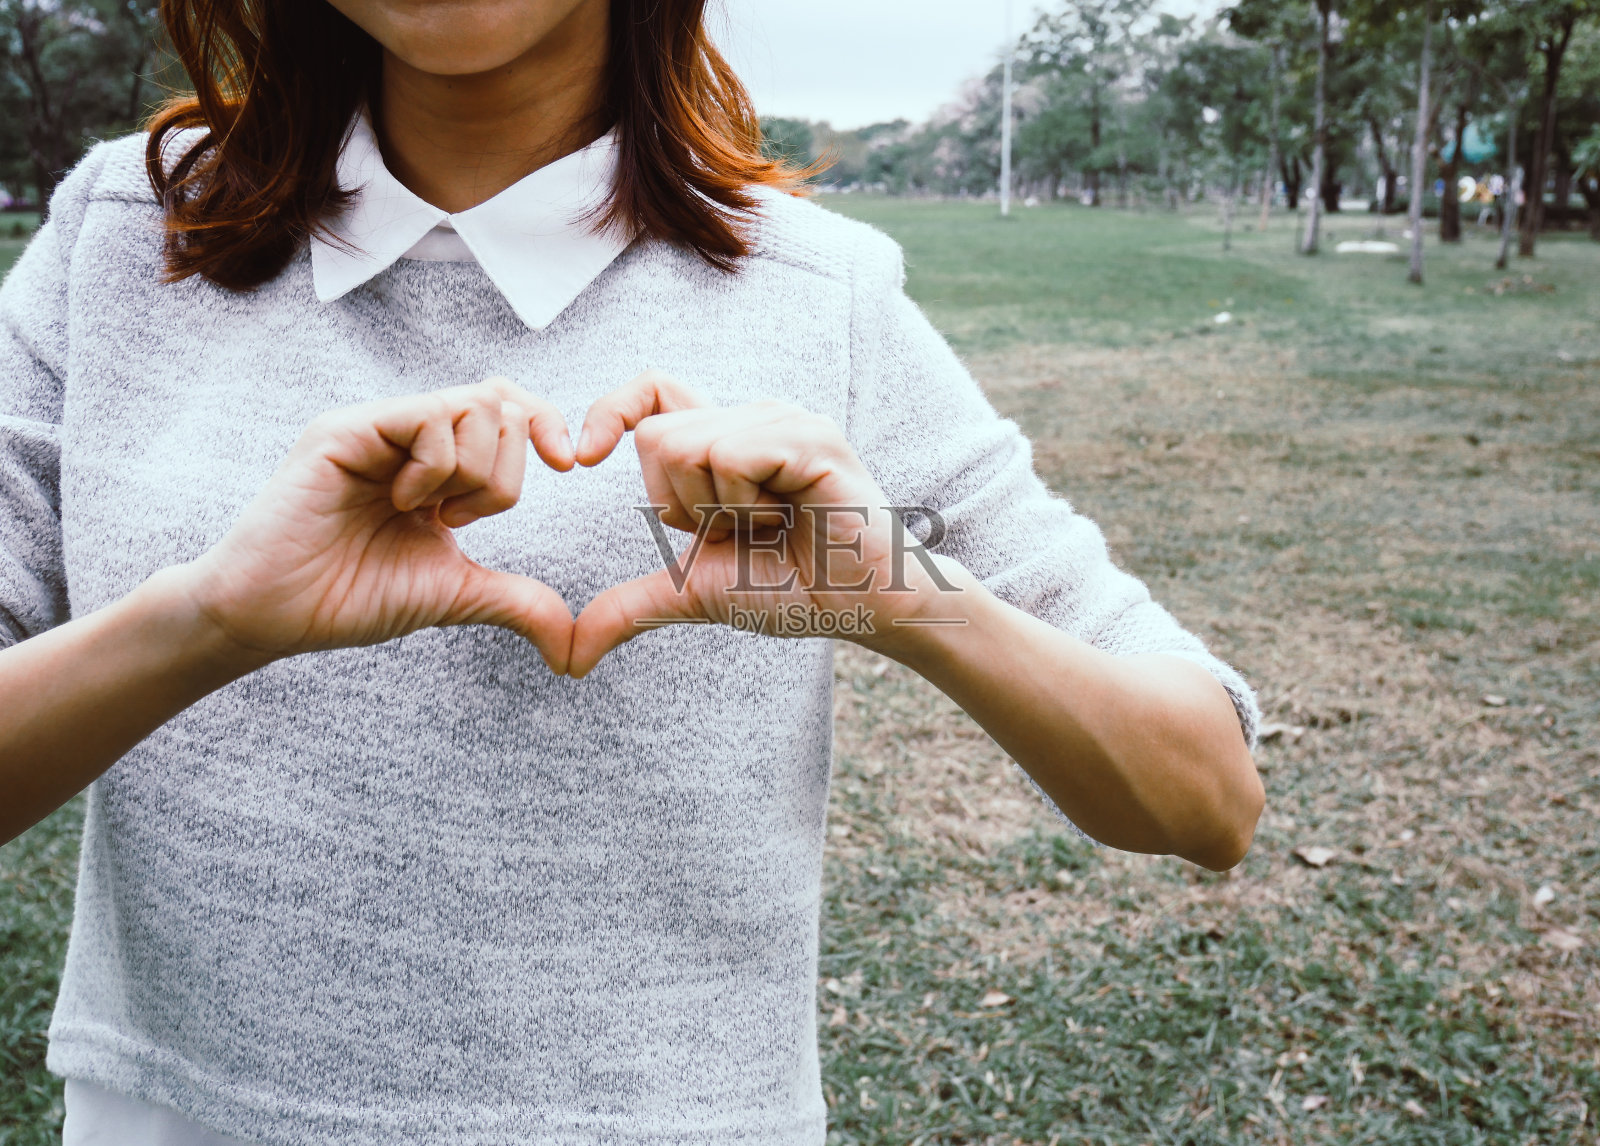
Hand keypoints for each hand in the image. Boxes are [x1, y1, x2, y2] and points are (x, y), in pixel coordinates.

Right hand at [175, 377, 577, 671]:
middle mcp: (410, 434)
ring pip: (474, 405)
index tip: (567, 464)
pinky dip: (434, 467)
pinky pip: (427, 417)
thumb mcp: (456, 595)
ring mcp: (378, 428)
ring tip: (425, 510)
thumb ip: (518, 602)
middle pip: (504, 402)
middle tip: (460, 516)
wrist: (275, 616)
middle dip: (505, 471)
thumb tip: (574, 649)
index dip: (547, 425)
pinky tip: (399, 501)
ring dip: (472, 471)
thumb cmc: (350, 598)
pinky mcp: (346, 431)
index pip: (511, 407)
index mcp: (439, 462)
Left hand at [566, 371, 966, 676]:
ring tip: (772, 525)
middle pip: (656, 435)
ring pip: (690, 445)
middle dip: (683, 504)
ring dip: (721, 510)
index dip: (608, 409)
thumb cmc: (792, 590)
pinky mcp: (810, 436)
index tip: (582, 458)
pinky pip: (734, 456)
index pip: (650, 391)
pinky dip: (748, 505)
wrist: (862, 608)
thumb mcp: (693, 594)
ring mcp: (783, 419)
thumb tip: (567, 658)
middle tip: (742, 529)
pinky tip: (790, 518)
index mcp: (723, 438)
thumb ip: (630, 607)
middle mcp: (751, 415)